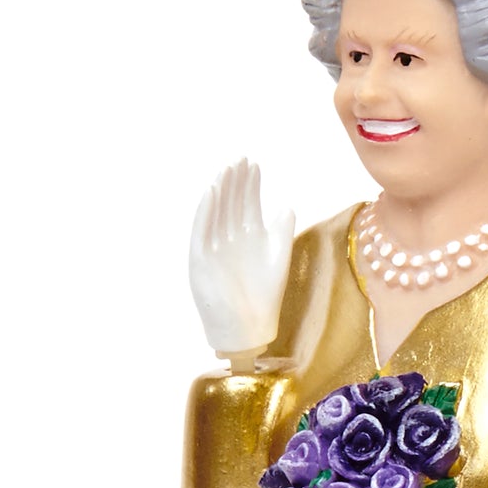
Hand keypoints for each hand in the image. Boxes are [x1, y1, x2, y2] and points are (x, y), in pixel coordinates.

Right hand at [188, 159, 294, 365]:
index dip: (251, 185)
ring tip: (227, 171)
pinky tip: (212, 193)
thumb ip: (282, 233)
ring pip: (217, 213)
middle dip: (236, 182)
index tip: (255, 165)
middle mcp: (231, 239)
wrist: (248, 328)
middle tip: (240, 160)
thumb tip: (286, 205)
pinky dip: (206, 212)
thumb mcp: (278, 260)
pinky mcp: (202, 259)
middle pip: (232, 204)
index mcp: (249, 237)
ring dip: (221, 192)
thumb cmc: (264, 297)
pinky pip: (202, 231)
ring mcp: (215, 247)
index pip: (248, 204)